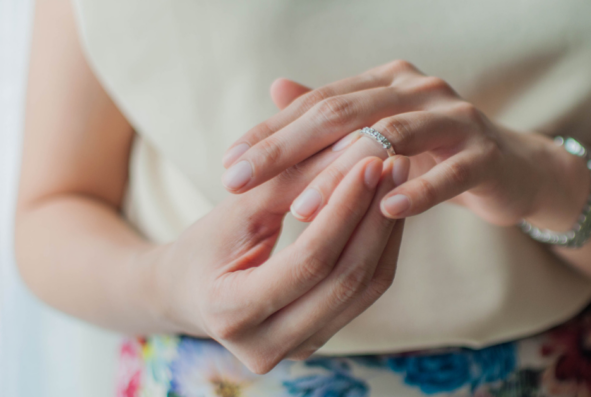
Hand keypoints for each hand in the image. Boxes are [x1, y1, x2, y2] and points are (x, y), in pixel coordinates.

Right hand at [149, 149, 409, 372]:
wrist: (187, 291)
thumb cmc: (204, 244)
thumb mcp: (236, 210)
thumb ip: (289, 181)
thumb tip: (352, 145)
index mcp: (231, 314)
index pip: (309, 261)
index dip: (344, 209)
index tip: (369, 161)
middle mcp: (266, 346)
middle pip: (345, 280)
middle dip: (374, 217)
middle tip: (394, 164)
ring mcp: (297, 349)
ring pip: (364, 289)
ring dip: (386, 231)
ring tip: (397, 180)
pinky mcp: (319, 339)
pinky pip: (364, 294)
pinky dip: (380, 248)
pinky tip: (387, 209)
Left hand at [221, 60, 590, 228]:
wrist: (514, 168)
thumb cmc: (437, 154)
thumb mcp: (383, 131)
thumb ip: (335, 112)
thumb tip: (277, 87)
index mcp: (386, 81)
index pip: (318, 103)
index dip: (270, 133)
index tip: (229, 165)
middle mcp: (417, 89)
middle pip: (343, 113)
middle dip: (287, 147)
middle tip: (242, 179)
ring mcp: (455, 118)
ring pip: (391, 138)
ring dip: (343, 175)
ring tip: (301, 208)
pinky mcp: (485, 154)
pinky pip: (450, 172)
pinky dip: (418, 190)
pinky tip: (386, 211)